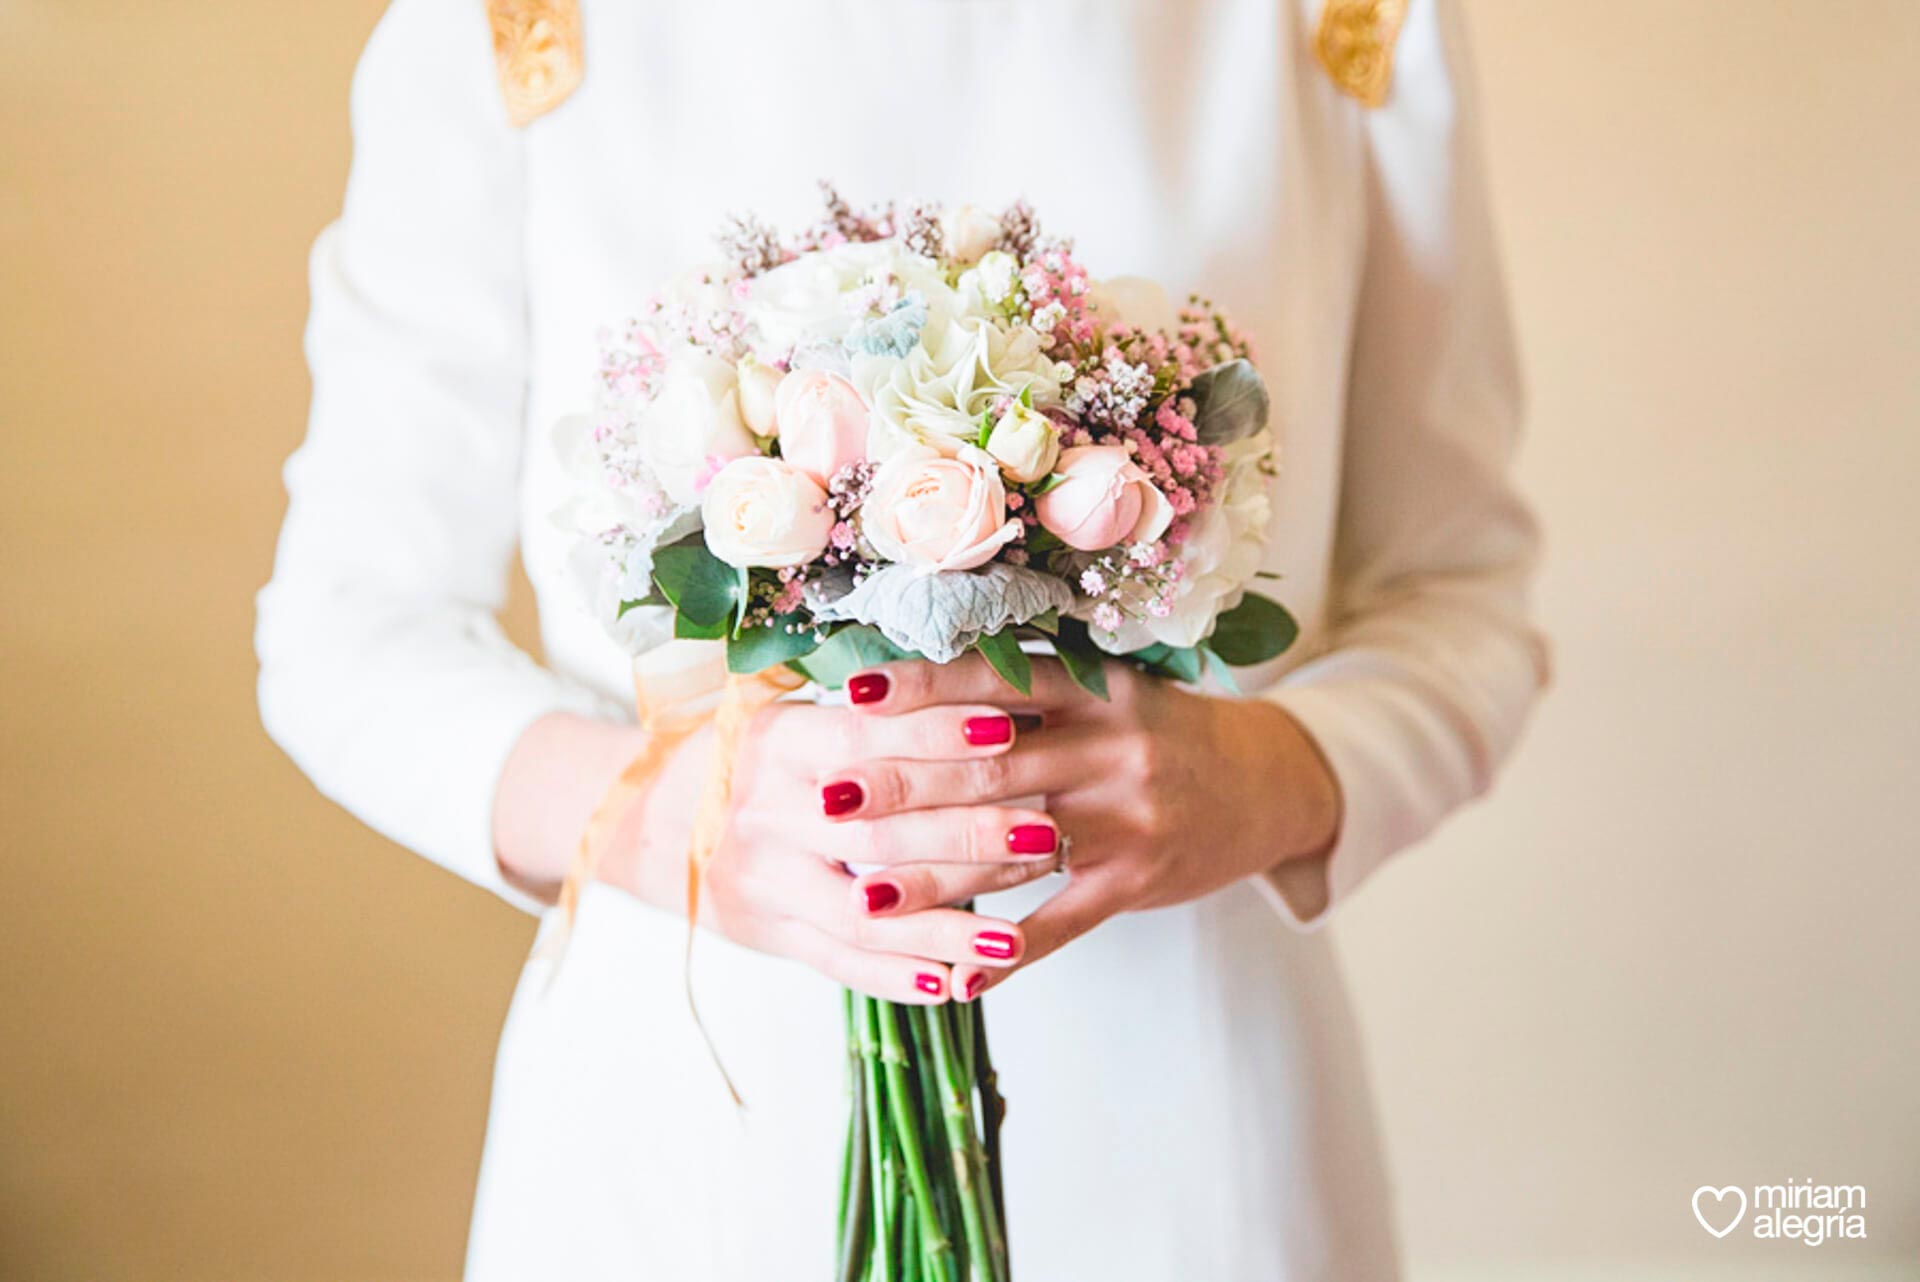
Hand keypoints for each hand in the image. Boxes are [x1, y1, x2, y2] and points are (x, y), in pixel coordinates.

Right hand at [598, 694, 1062, 1004]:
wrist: (653, 820)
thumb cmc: (761, 762)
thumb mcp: (799, 720)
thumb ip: (876, 718)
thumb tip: (992, 698)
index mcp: (777, 742)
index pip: (868, 738)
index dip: (939, 734)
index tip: (1012, 732)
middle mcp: (764, 812)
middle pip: (879, 831)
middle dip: (969, 836)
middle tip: (1046, 836)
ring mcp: (762, 881)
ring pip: (864, 912)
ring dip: (945, 928)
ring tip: (1014, 938)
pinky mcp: (767, 933)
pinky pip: (839, 964)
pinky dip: (897, 977)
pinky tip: (955, 985)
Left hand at [837, 653, 1341, 1000]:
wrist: (1267, 783)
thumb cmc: (1156, 731)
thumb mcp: (1103, 693)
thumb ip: (1022, 692)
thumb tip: (907, 688)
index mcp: (1092, 686)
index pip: (993, 679)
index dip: (919, 686)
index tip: (849, 696)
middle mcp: (1109, 745)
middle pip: (989, 768)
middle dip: (903, 788)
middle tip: (828, 802)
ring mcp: (1127, 817)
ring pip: (1014, 851)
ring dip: (936, 881)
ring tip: (867, 899)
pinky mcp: (1140, 881)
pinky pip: (1063, 924)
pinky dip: (1009, 954)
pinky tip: (956, 976)